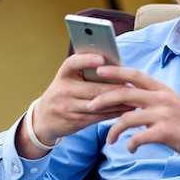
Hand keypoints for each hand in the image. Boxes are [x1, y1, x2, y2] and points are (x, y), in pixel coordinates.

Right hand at [16, 53, 133, 158]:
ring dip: (118, 102)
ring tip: (135, 98)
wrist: (44, 118)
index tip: (102, 59)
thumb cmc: (63, 92)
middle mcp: (63, 90)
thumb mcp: (68, 79)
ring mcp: (68, 107)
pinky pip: (98, 117)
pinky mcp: (75, 121)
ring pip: (98, 104)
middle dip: (115, 88)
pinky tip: (126, 109)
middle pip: (93, 88)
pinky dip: (114, 113)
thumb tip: (114, 66)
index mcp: (63, 75)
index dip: (86, 60)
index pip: (72, 64)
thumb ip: (85, 72)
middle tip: (133, 85)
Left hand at [87, 65, 179, 173]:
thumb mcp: (171, 104)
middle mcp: (162, 98)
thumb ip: (152, 99)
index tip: (97, 70)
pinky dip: (131, 144)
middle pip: (125, 93)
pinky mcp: (166, 132)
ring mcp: (164, 114)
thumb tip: (129, 99)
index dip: (115, 71)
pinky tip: (130, 148)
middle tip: (89, 105)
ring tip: (109, 140)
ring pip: (128, 118)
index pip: (134, 74)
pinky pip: (139, 137)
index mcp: (162, 89)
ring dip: (114, 130)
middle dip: (104, 98)